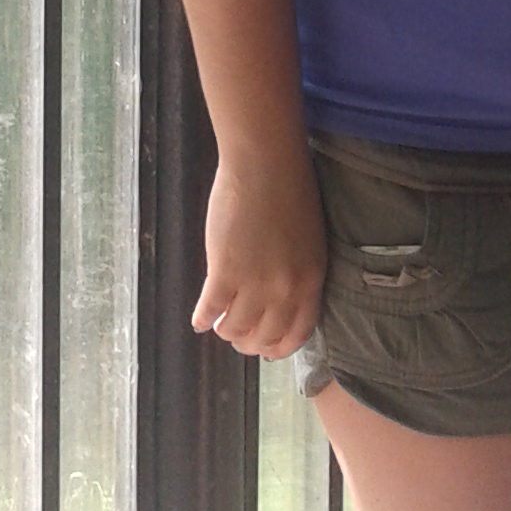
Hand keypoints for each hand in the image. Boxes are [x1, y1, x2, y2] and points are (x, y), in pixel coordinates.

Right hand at [192, 151, 327, 358]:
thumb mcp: (309, 240)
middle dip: (249, 342)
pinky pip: (210, 308)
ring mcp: (254, 283)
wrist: (266, 162)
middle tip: (238, 336)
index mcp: (311, 281)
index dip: (279, 347)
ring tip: (220, 323)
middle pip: (264, 337)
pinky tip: (199, 320)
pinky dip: (202, 318)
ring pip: (235, 328)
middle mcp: (285, 290)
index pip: (297, 334)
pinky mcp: (224, 271)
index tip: (267, 349)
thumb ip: (298, 274)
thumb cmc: (291, 191)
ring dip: (225, 329)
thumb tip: (280, 302)